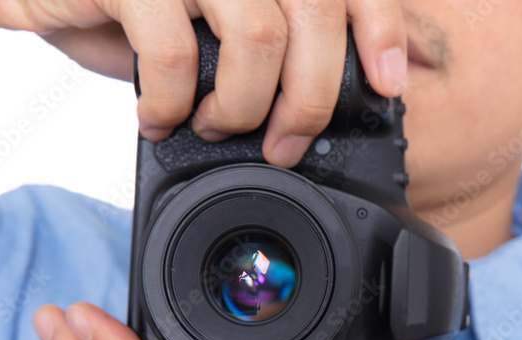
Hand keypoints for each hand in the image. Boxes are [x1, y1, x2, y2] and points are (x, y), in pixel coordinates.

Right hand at [0, 0, 407, 164]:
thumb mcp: (214, 23)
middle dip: (311, 98)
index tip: (386, 82)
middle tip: (286, 144)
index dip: (378, 28)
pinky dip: (173, 102)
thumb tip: (318, 105)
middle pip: (315, 13)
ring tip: (215, 125)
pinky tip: (159, 115)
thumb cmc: (135, 9)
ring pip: (259, 35)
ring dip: (244, 105)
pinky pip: (175, 53)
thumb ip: (269, 45)